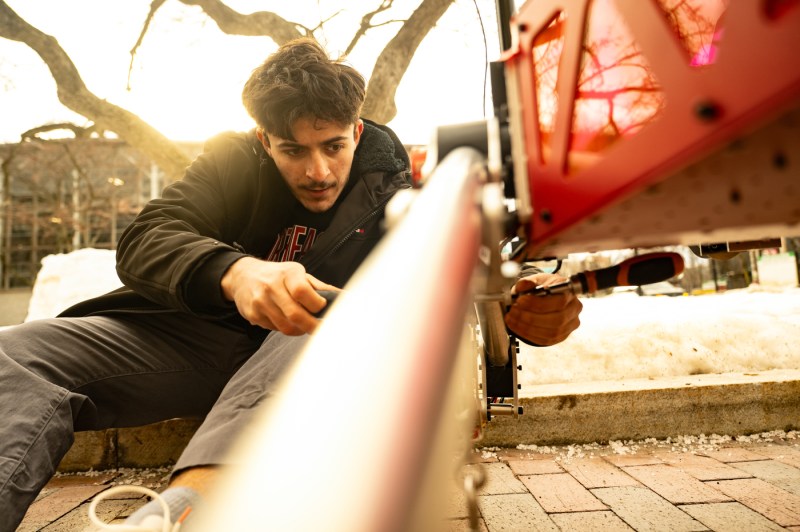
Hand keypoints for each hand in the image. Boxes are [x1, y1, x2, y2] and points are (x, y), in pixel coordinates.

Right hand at [221, 257, 338, 334]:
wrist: (243, 276)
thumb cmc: (277, 275)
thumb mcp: (297, 274)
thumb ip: (319, 287)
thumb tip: (344, 297)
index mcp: (287, 273)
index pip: (303, 292)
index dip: (316, 305)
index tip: (322, 309)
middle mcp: (271, 286)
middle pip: (295, 314)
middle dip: (312, 326)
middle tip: (320, 329)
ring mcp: (260, 302)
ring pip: (285, 326)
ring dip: (300, 330)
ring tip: (304, 325)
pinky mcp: (253, 314)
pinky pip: (275, 329)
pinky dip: (285, 328)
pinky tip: (286, 320)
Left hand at [504, 272, 581, 345]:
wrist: (546, 297)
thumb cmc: (543, 287)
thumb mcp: (535, 280)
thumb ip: (527, 282)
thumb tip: (522, 286)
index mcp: (570, 291)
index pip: (559, 302)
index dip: (538, 303)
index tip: (520, 300)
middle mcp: (574, 308)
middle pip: (557, 319)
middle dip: (531, 317)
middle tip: (514, 311)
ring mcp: (570, 324)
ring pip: (551, 332)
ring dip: (527, 327)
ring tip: (513, 319)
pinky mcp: (562, 336)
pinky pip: (546, 340)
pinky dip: (529, 335)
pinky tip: (518, 327)